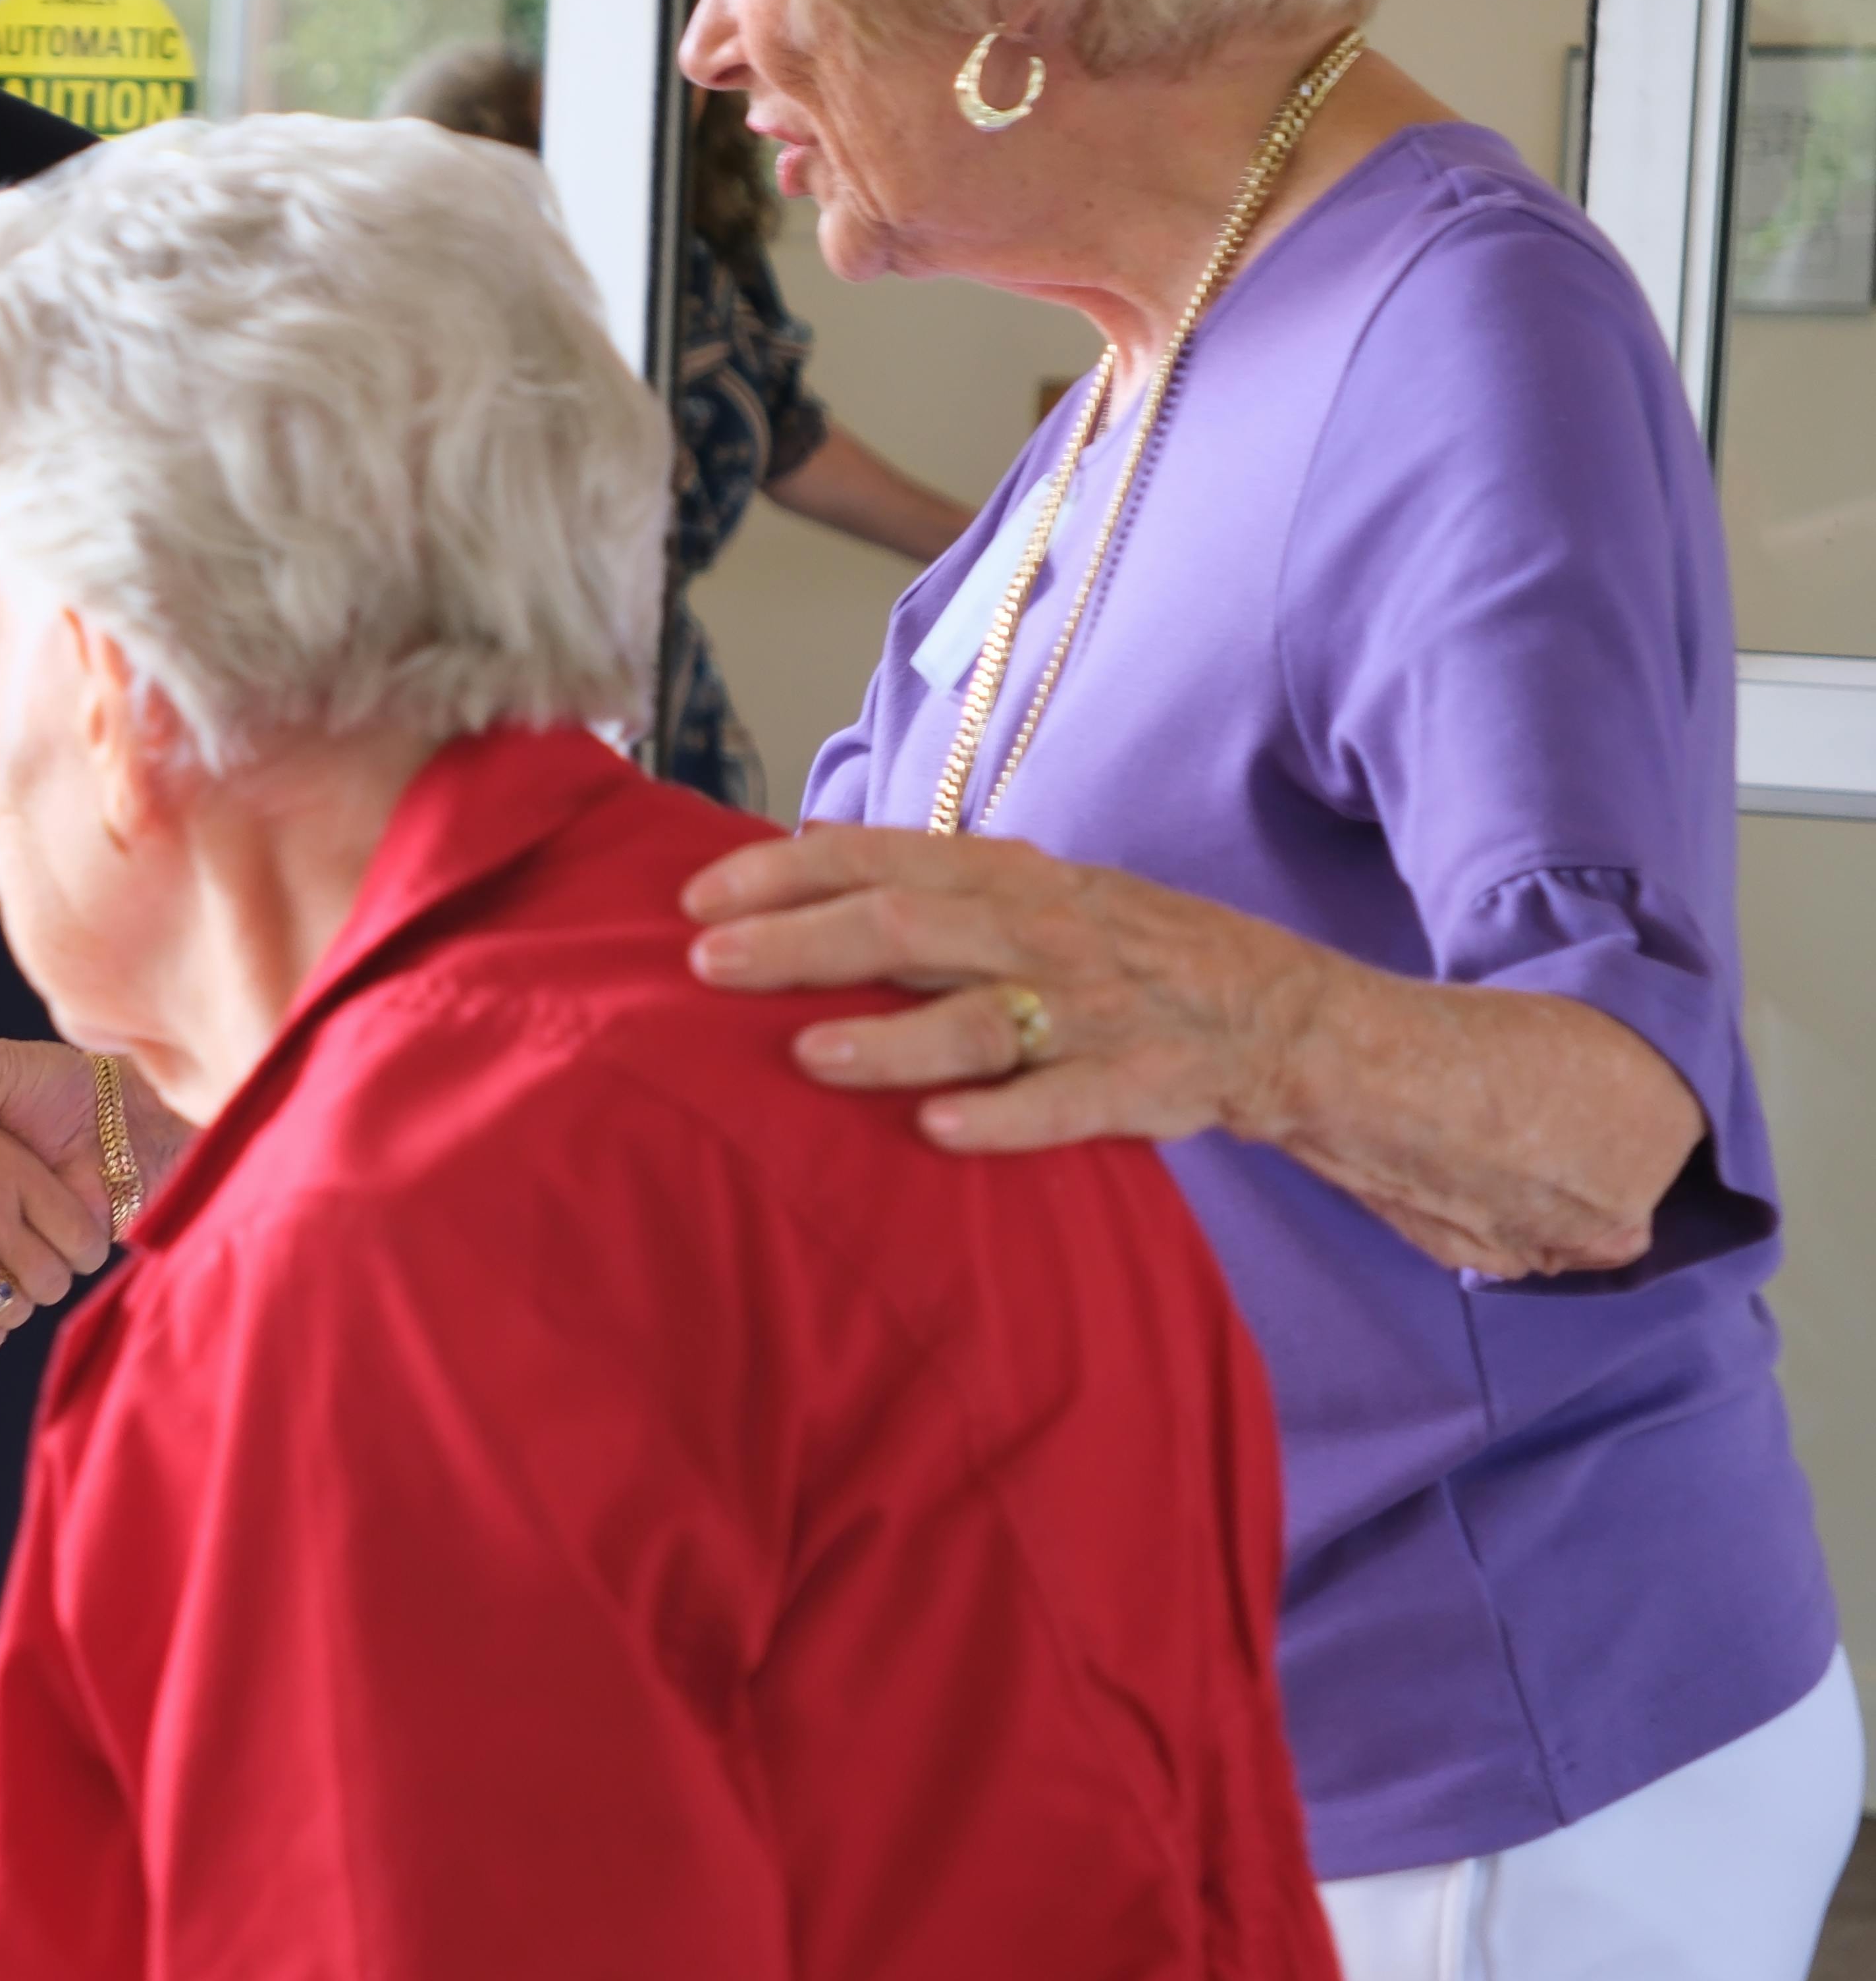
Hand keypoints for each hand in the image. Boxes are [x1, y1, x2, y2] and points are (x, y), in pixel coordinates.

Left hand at [677, 823, 1321, 1154]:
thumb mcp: (1036, 891)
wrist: (1285, 1015)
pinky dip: (1001, 1118)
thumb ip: (931, 878)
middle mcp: (1045, 932)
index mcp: (1013, 878)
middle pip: (907, 926)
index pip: (882, 858)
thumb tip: (810, 848)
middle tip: (704, 965)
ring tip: (804, 1056)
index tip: (696, 898)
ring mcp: (1093, 1011)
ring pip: (978, 1018)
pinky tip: (936, 1132)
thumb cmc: (1129, 953)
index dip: (784, 873)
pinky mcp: (1139, 1085)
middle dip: (799, 944)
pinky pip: (1064, 1103)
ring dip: (887, 1038)